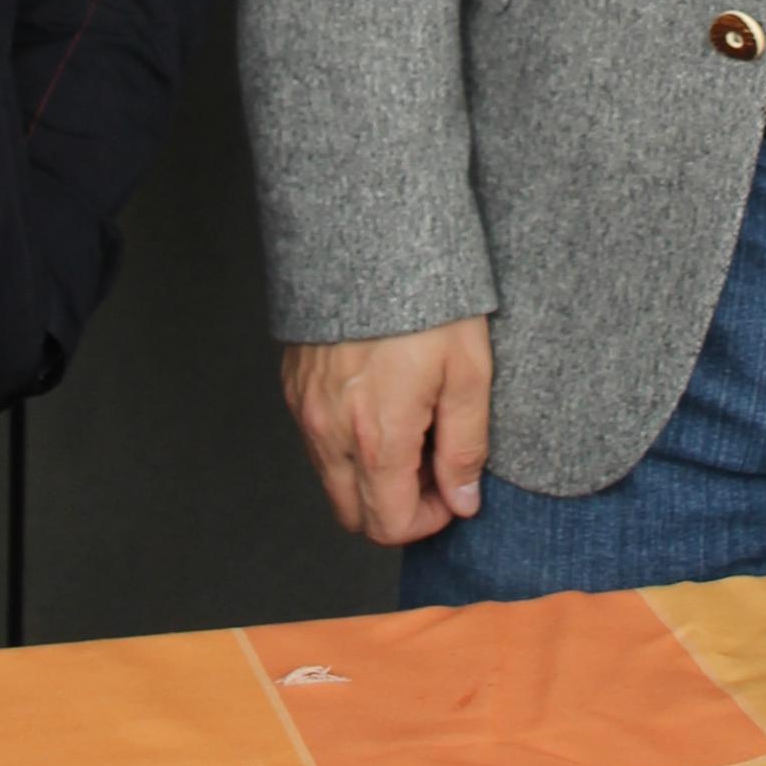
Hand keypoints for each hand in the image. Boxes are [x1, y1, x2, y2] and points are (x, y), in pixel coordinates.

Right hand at [282, 320, 492, 545]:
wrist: (371, 240)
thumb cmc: (428, 302)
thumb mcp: (469, 374)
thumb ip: (465, 448)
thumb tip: (462, 501)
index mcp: (378, 437)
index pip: (389, 525)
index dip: (427, 522)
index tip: (451, 492)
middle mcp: (331, 432)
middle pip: (353, 515)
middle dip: (395, 507)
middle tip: (432, 466)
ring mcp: (307, 410)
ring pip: (333, 480)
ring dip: (371, 477)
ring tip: (411, 430)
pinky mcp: (295, 387)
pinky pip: (318, 442)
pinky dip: (348, 444)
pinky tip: (382, 405)